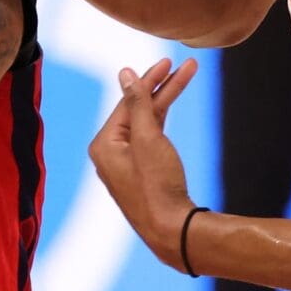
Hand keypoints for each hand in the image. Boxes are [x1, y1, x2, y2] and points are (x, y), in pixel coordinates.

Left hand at [87, 57, 201, 265]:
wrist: (172, 230)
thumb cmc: (157, 184)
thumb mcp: (148, 138)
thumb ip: (137, 103)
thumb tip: (125, 73)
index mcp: (103, 144)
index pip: (127, 102)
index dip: (149, 80)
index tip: (170, 61)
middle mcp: (109, 153)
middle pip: (137, 110)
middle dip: (162, 86)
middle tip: (185, 65)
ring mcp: (125, 165)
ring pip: (146, 123)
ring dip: (166, 100)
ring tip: (187, 75)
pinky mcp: (141, 174)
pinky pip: (150, 139)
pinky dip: (162, 122)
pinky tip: (170, 106)